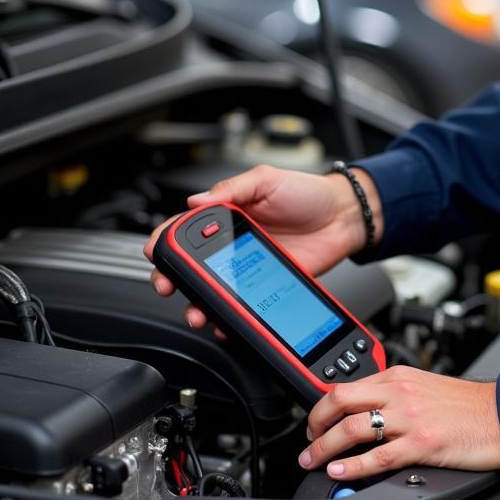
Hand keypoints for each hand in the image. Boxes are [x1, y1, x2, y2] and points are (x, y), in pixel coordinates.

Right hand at [143, 163, 381, 328]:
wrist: (343, 217)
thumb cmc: (308, 193)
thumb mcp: (268, 180)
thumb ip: (233, 189)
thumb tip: (197, 200)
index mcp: (228, 213)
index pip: (187, 228)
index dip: (166, 240)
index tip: (156, 252)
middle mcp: (232, 242)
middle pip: (190, 265)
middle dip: (172, 278)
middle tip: (168, 286)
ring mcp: (247, 266)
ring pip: (211, 289)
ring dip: (197, 303)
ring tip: (196, 310)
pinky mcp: (265, 285)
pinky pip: (240, 304)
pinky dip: (227, 315)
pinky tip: (224, 319)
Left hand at [297, 366, 499, 479]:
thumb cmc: (469, 404)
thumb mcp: (425, 386)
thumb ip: (395, 393)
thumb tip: (367, 409)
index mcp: (399, 376)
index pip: (347, 386)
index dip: (323, 407)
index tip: (316, 422)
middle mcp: (400, 392)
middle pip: (341, 401)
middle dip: (316, 424)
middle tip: (308, 442)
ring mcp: (410, 418)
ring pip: (353, 427)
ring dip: (325, 447)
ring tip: (314, 460)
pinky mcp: (421, 444)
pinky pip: (378, 456)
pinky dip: (352, 466)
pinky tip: (339, 471)